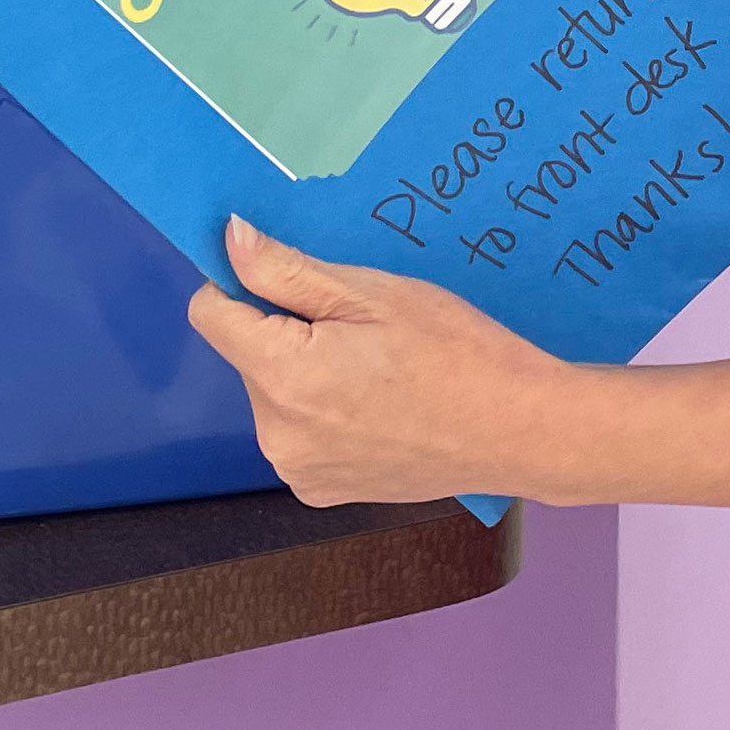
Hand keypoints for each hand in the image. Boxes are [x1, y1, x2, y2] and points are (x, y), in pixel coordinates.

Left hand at [186, 218, 577, 507]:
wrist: (519, 430)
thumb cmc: (456, 351)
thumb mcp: (374, 293)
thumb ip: (288, 270)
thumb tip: (228, 239)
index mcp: (284, 376)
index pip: (210, 314)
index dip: (241, 284)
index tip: (292, 279)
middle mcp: (275, 434)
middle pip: (248, 355)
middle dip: (288, 332)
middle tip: (361, 329)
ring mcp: (298, 470)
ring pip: (274, 393)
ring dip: (305, 373)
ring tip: (377, 370)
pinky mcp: (321, 491)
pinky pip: (298, 433)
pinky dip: (325, 414)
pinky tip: (379, 409)